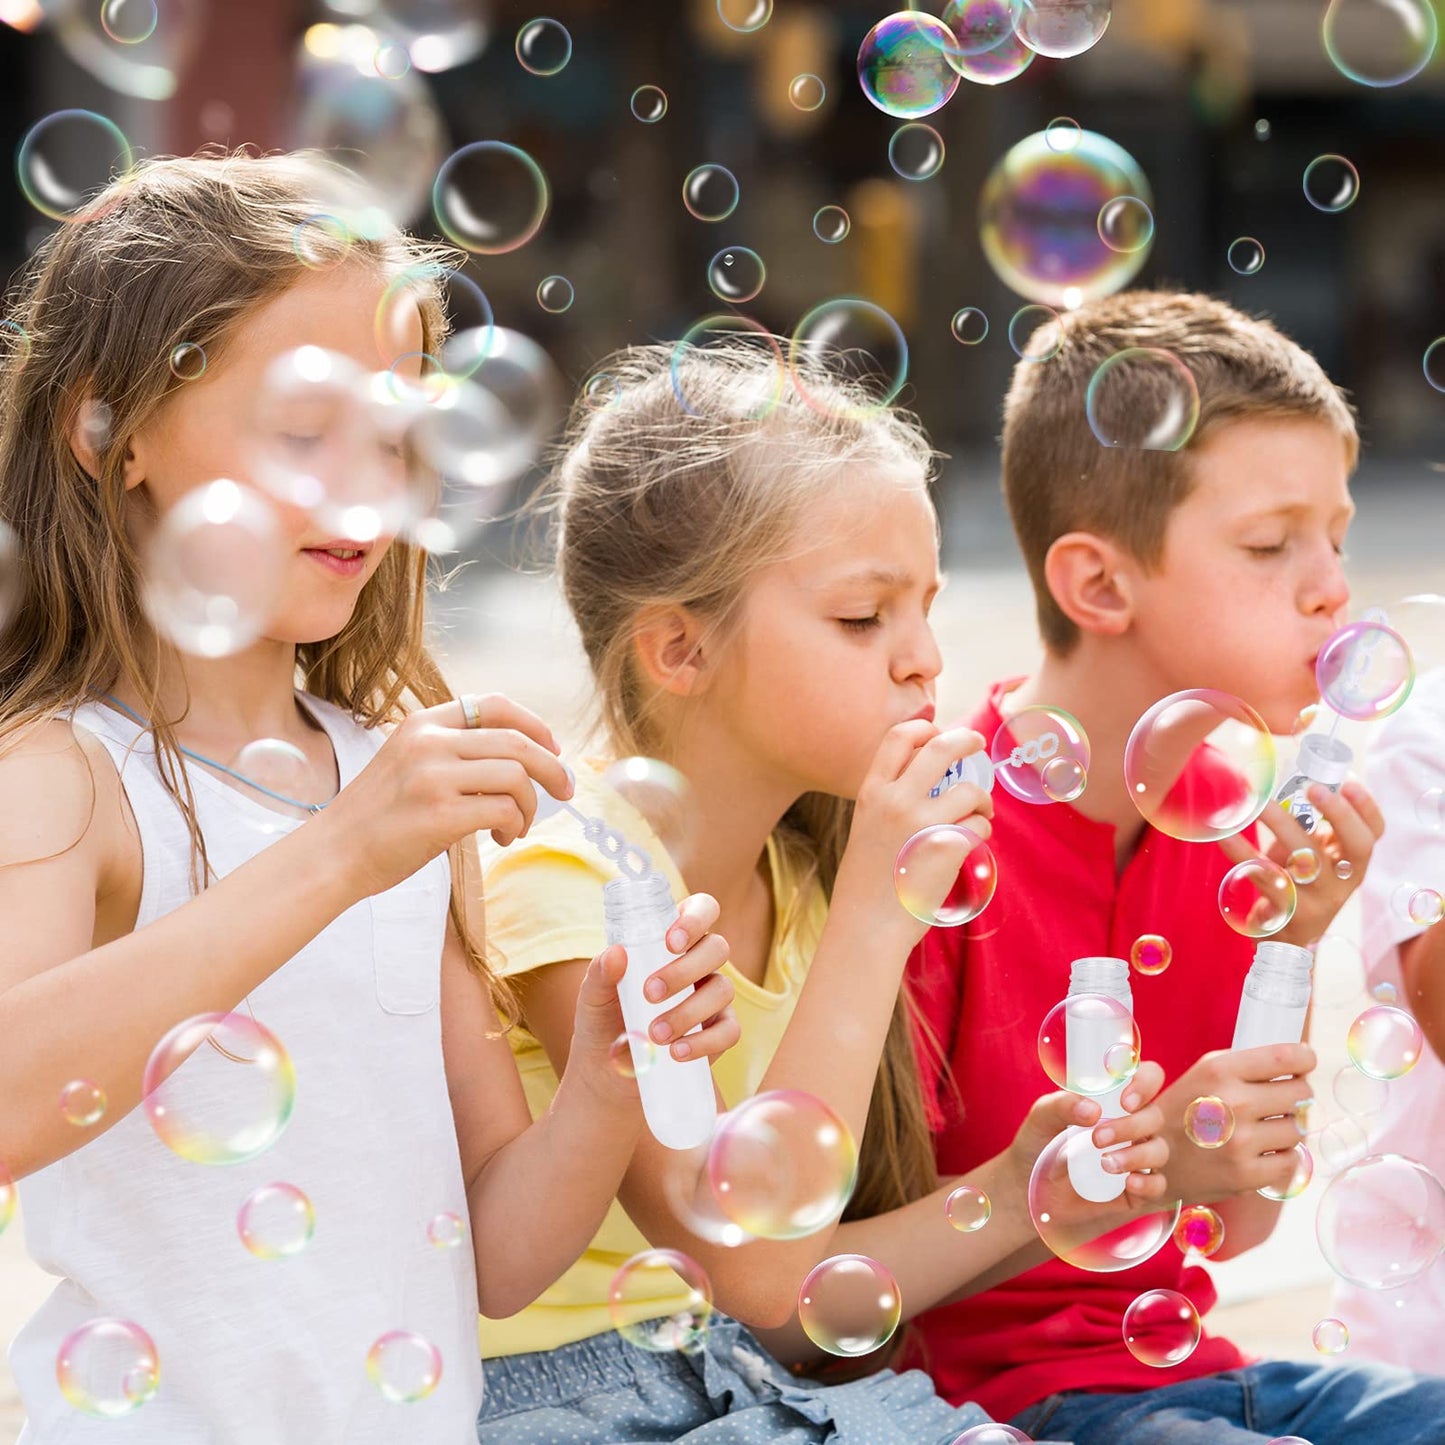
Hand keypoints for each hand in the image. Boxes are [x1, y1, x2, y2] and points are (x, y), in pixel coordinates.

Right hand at [317, 694, 573, 897]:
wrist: (333, 854)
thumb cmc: (377, 817)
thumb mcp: (408, 763)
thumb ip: (453, 753)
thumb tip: (518, 760)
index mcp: (422, 723)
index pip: (493, 704)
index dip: (534, 724)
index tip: (553, 748)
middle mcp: (429, 742)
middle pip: (517, 741)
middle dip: (552, 767)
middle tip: (566, 790)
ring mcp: (433, 776)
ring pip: (516, 776)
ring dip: (530, 805)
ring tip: (516, 826)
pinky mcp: (440, 813)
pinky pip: (504, 809)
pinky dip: (515, 825)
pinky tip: (502, 838)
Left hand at [569, 892, 739, 1102]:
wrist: (605, 1074)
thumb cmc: (601, 1021)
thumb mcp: (592, 996)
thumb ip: (600, 973)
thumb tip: (616, 953)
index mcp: (672, 941)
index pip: (701, 910)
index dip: (695, 918)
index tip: (671, 941)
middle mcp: (698, 964)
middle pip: (716, 948)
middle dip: (685, 969)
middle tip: (650, 993)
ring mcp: (712, 998)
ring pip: (723, 990)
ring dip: (689, 1010)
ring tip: (655, 1033)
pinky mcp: (718, 1033)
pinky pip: (729, 1031)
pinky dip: (705, 1042)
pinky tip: (677, 1052)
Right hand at [838, 721, 994, 941]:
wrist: (865, 925)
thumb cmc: (867, 882)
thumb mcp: (866, 827)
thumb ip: (891, 800)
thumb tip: (934, 778)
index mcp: (871, 793)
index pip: (899, 737)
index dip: (925, 727)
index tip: (939, 733)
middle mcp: (895, 801)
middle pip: (941, 747)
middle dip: (967, 740)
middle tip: (977, 743)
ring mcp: (921, 823)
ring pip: (969, 790)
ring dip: (983, 799)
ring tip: (980, 812)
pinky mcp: (946, 848)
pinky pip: (979, 825)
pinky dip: (983, 831)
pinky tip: (973, 843)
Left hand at [1006, 1061, 1170, 1211]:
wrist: (1028, 1190)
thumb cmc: (1038, 1144)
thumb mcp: (1041, 1118)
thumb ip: (1062, 1105)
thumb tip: (1093, 1109)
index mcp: (1112, 1099)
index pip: (1146, 1078)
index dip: (1145, 1083)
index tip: (1124, 1100)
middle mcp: (1130, 1125)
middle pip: (1154, 1116)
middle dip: (1131, 1125)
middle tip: (1098, 1138)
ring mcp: (1136, 1157)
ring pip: (1159, 1150)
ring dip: (1137, 1155)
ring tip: (1105, 1163)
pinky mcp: (1136, 1190)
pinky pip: (1158, 1185)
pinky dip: (1148, 1183)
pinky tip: (1129, 1183)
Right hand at [1156, 1044, 1315, 1203]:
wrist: (1151, 1160)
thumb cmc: (1184, 1109)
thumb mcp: (1203, 1072)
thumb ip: (1247, 1063)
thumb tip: (1297, 1060)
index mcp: (1220, 1070)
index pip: (1288, 1058)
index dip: (1304, 1059)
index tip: (1302, 1064)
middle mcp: (1232, 1102)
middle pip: (1302, 1092)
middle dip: (1295, 1095)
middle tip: (1280, 1101)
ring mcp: (1241, 1141)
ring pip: (1298, 1127)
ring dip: (1286, 1127)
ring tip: (1265, 1128)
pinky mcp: (1248, 1175)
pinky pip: (1292, 1159)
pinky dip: (1281, 1156)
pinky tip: (1262, 1151)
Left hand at [1218, 781, 1384, 945]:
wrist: (1282, 937)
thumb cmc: (1295, 882)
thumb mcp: (1309, 855)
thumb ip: (1309, 825)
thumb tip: (1287, 779)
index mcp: (1352, 863)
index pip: (1373, 834)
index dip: (1366, 808)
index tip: (1347, 781)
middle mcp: (1343, 882)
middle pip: (1356, 847)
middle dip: (1339, 815)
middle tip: (1312, 787)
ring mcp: (1318, 900)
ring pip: (1306, 860)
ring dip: (1282, 826)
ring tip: (1258, 803)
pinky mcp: (1286, 912)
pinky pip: (1264, 878)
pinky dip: (1242, 853)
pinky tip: (1225, 834)